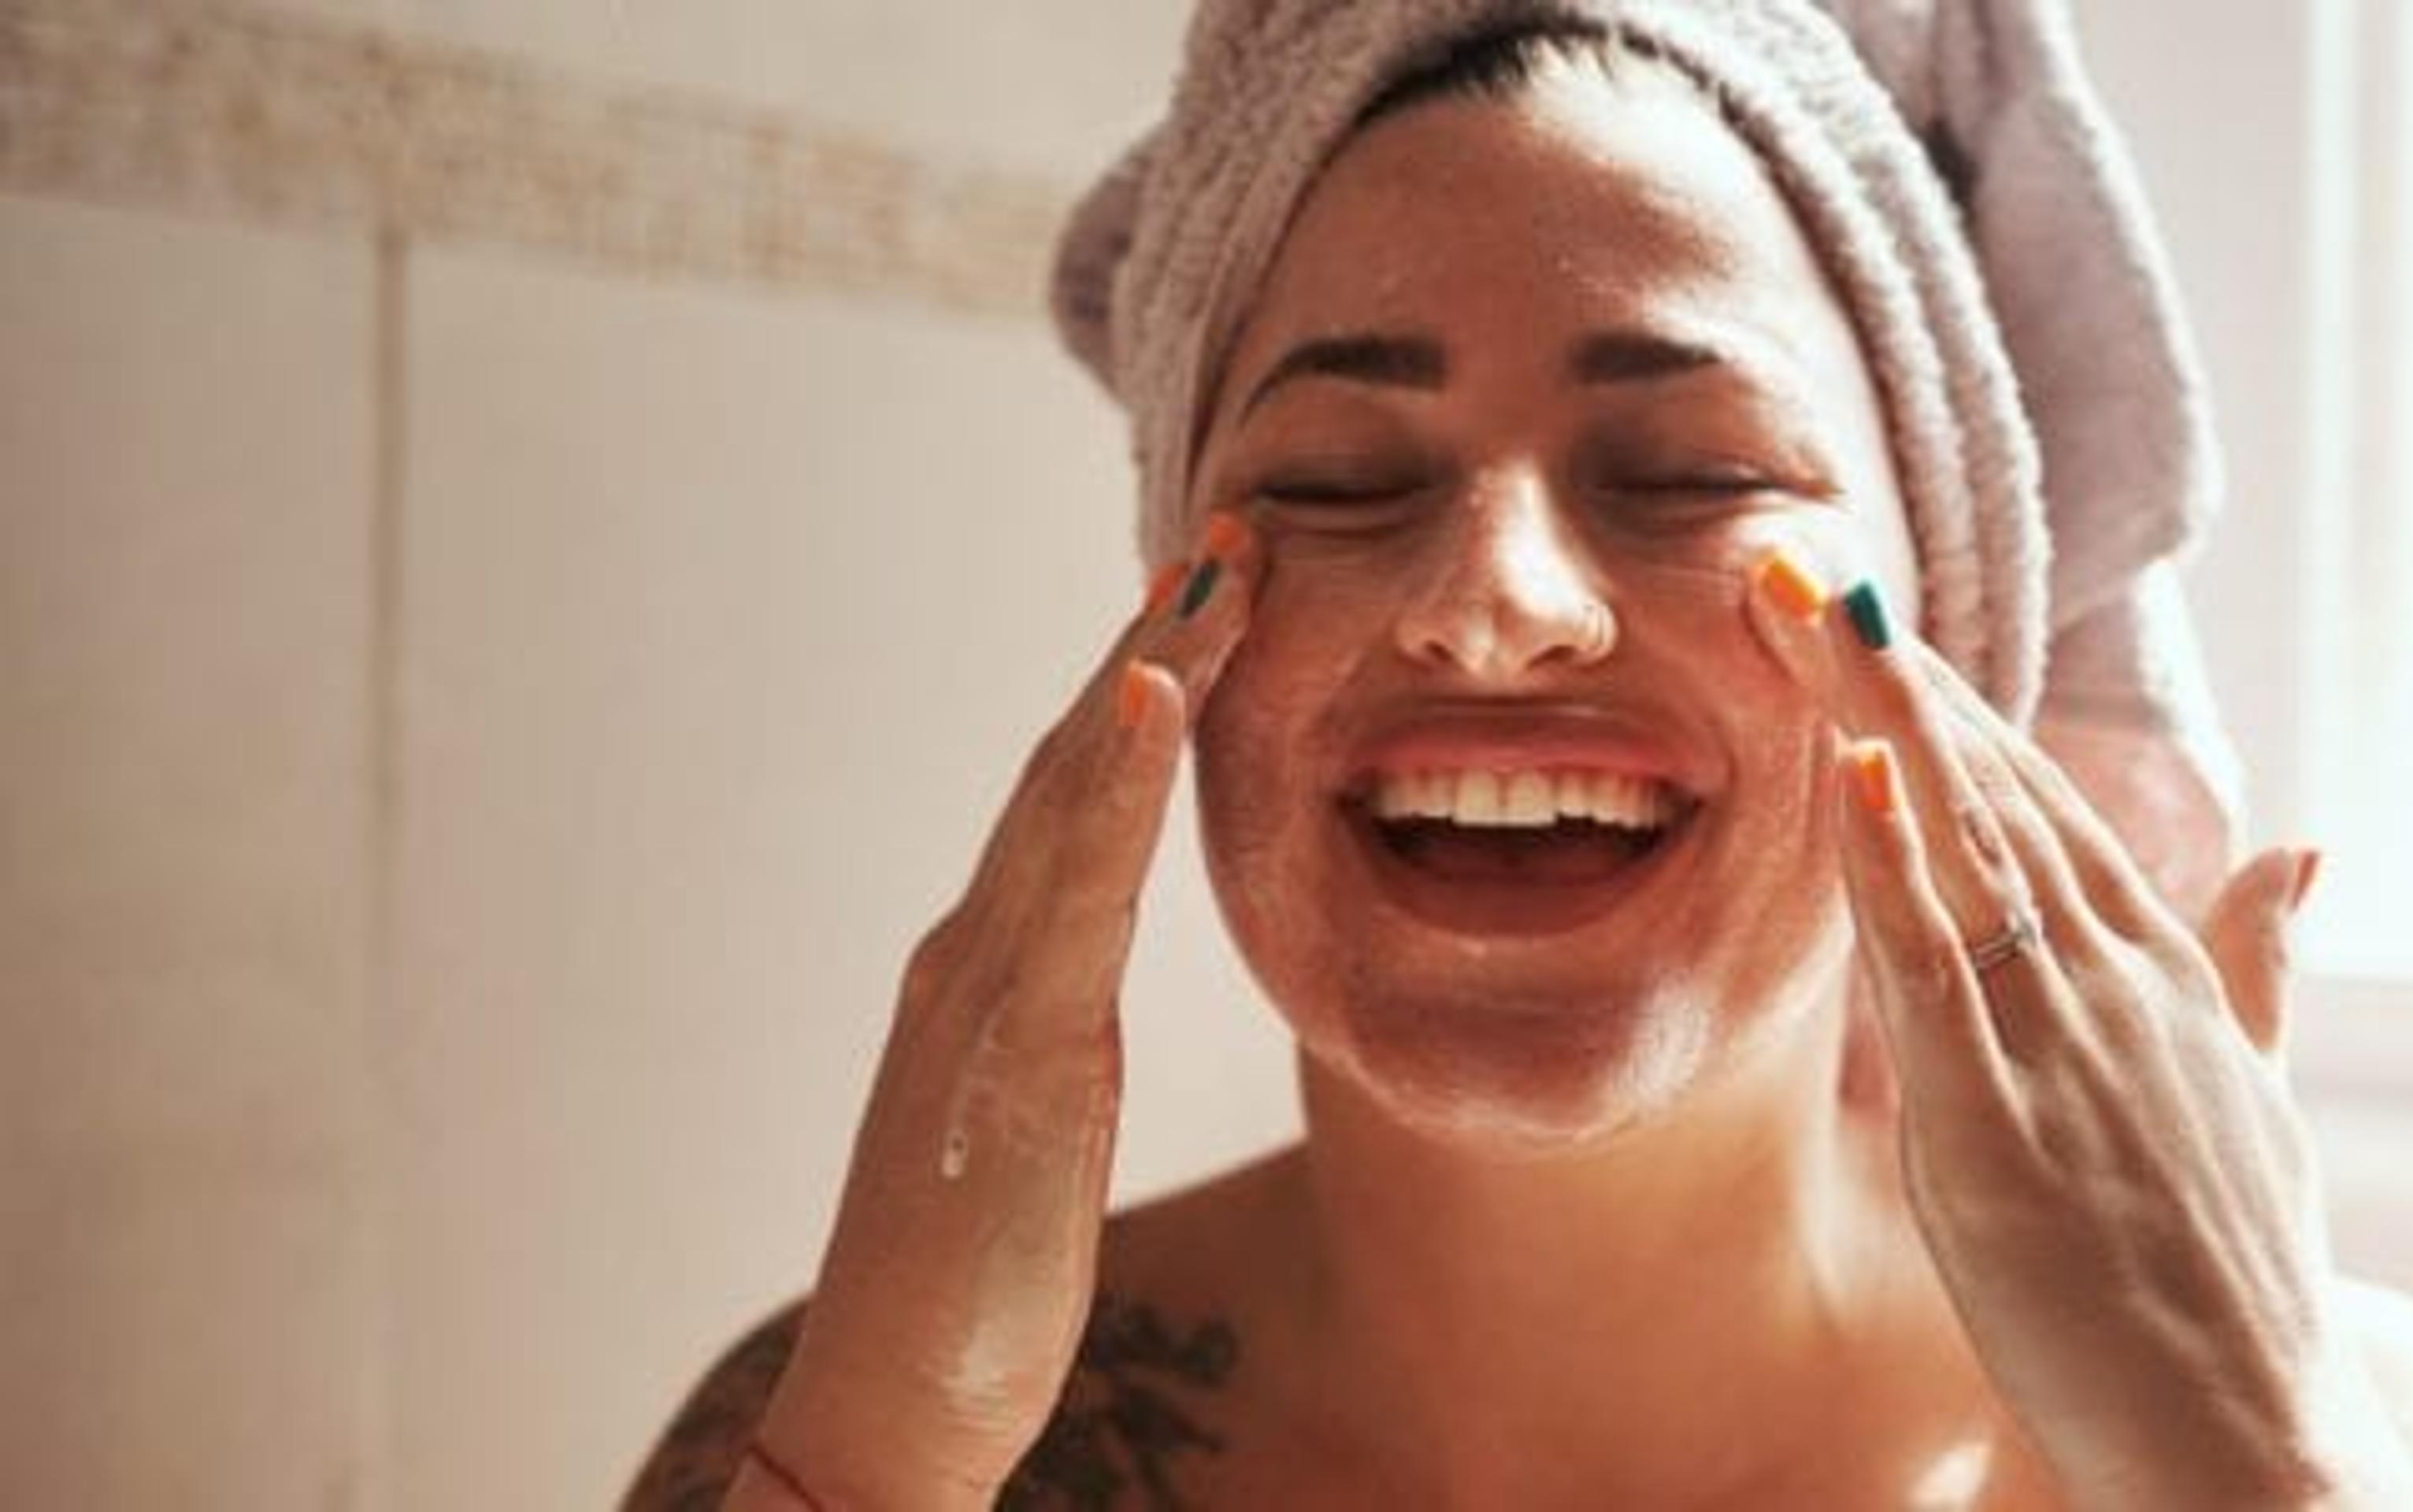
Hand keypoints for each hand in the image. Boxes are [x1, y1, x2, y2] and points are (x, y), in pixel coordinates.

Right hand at [739, 521, 1264, 1511]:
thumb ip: (1047, 1036)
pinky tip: (1151, 695)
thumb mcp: (1032, 1127)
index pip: (1074, 801)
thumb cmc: (968, 1280)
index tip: (1207, 602)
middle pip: (1070, 767)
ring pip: (1064, 795)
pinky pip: (1070, 887)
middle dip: (1152, 645)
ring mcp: (985, 990)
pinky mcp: (1012, 1045)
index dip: (1141, 695)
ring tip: (1208, 572)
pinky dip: (1108, 781)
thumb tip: (1074, 987)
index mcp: (995, 971)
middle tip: (1229, 537)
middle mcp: (977, 954)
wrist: (894, 1399)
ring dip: (1142, 672)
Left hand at [1745, 554, 2412, 1509]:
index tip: (1882, 621)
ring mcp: (2061, 1048)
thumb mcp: (2267, 1103)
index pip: (2048, 809)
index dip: (1958, 711)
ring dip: (1879, 722)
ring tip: (1812, 610)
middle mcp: (2116, 987)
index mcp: (2168, 978)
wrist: (2253, 1436)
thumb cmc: (2248, 1283)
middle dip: (1896, 676)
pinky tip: (1850, 771)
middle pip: (1991, 797)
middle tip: (1808, 564)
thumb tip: (2303, 850)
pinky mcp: (1998, 1126)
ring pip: (1958, 850)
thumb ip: (2266, 970)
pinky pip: (1932, 969)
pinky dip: (1892, 864)